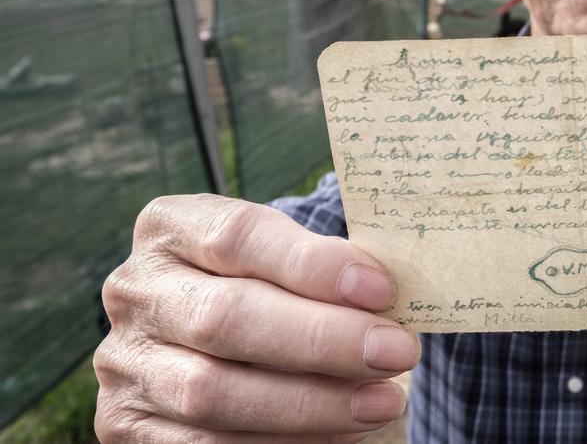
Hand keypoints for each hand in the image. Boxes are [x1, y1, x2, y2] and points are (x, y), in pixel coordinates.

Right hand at [94, 195, 419, 441]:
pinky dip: (283, 442)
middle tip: (396, 352)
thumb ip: (327, 268)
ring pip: (213, 390)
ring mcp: (127, 362)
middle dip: (322, 339)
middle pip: (225, 317)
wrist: (233, 340)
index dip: (312, 264)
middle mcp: (137, 290)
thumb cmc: (279, 287)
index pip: (238, 236)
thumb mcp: (291, 259)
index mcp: (171, 227)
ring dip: (310, 402)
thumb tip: (392, 295)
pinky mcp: (128, 426)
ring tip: (383, 400)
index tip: (383, 291)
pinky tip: (342, 434)